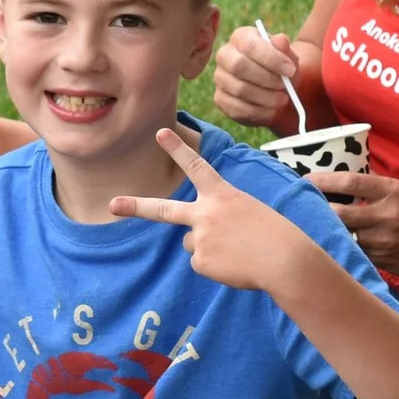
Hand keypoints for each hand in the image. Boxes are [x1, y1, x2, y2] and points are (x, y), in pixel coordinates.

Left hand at [110, 127, 315, 292]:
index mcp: (222, 195)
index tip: (160, 132)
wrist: (285, 260)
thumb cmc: (274, 234)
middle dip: (136, 207)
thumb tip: (190, 240)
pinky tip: (235, 264)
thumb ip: (216, 218)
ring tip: (237, 251)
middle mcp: (206, 213)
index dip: (177, 148)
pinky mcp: (201, 261)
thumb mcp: (247, 212)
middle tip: (113, 205)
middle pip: (164, 210)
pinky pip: (202, 264)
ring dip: (211, 249)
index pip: (196, 166)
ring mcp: (200, 237)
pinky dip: (217, 267)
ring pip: (193, 244)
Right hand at [210, 25, 302, 129]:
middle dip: (266, 79)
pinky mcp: (220, 99)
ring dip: (266, 97)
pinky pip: (237, 108)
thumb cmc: (279, 68)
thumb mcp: (287, 57)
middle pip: (239, 66)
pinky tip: (272, 110)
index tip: (290, 70)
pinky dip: (259, 112)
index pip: (250, 45)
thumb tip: (280, 40)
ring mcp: (220, 78)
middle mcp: (225, 55)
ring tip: (282, 99)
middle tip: (284, 86)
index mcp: (241, 38)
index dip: (271, 58)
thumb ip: (285, 49)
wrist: (274, 89)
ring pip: (239, 89)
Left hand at [310, 170, 398, 283]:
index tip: (305, 179)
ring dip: (323, 230)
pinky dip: (339, 246)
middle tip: (298, 205)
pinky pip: (352, 252)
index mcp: (394, 192)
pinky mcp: (381, 261)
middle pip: (338, 213)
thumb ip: (378, 189)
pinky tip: (326, 244)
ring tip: (306, 224)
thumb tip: (347, 181)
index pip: (350, 181)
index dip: (322, 180)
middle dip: (315, 209)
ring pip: (342, 235)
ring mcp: (383, 242)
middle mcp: (387, 216)